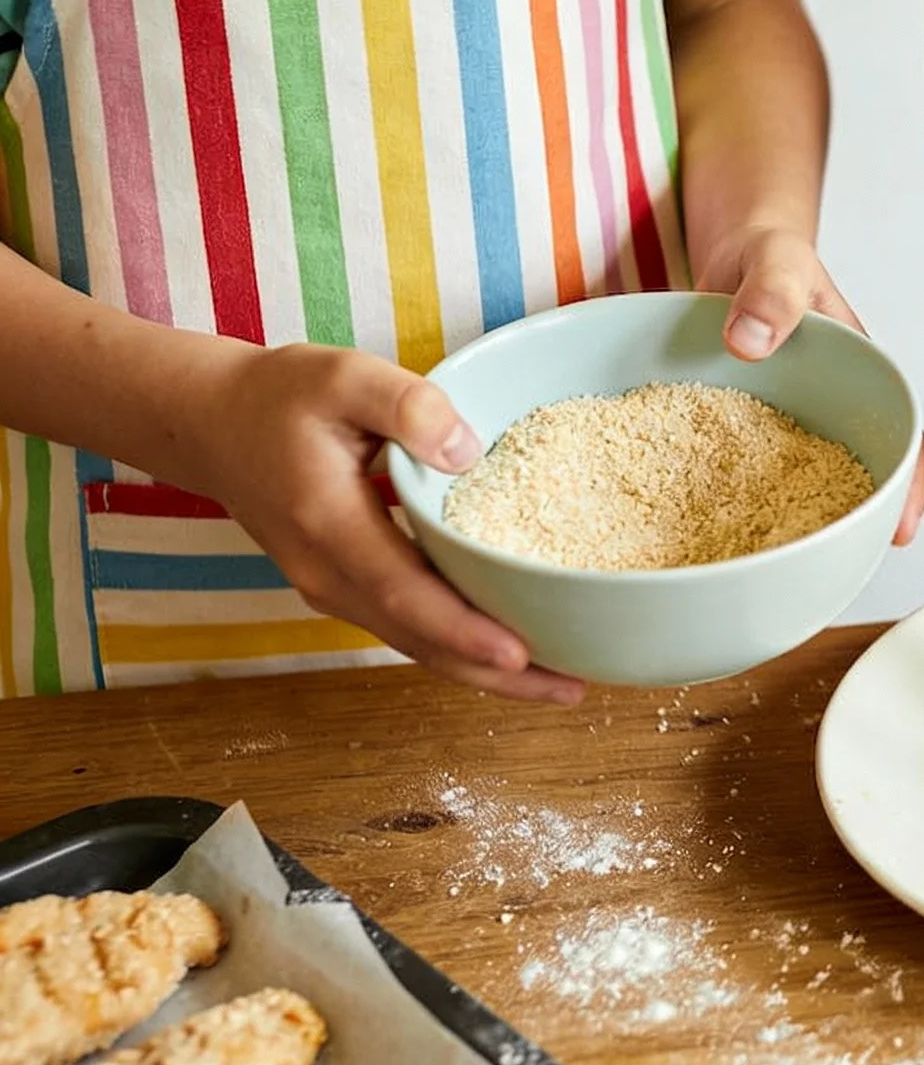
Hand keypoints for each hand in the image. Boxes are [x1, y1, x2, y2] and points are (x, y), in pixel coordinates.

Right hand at [188, 344, 585, 702]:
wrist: (211, 424)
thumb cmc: (279, 396)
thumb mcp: (342, 375)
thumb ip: (406, 405)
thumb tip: (467, 452)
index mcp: (329, 524)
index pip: (403, 592)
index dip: (462, 628)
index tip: (519, 654)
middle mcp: (328, 573)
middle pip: (418, 640)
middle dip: (494, 674)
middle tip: (570, 689)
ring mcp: (331, 589)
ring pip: (414, 645)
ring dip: (482, 672)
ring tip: (558, 684)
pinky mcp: (343, 587)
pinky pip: (406, 629)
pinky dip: (457, 648)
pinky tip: (509, 653)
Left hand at [696, 223, 923, 544]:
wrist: (730, 249)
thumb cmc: (769, 251)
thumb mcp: (777, 258)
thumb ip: (771, 290)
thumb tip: (750, 342)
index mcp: (862, 376)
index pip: (902, 436)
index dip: (907, 485)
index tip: (904, 528)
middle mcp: (830, 411)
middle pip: (855, 476)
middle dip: (852, 525)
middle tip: (835, 571)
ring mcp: (785, 425)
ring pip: (798, 485)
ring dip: (792, 524)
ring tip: (774, 570)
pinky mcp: (740, 430)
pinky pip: (741, 472)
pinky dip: (730, 501)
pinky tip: (707, 533)